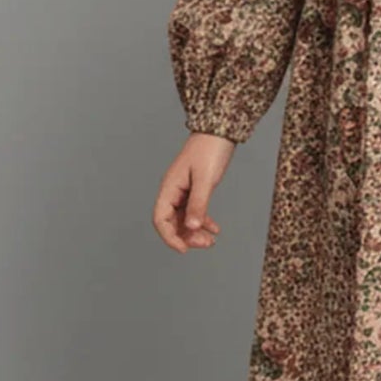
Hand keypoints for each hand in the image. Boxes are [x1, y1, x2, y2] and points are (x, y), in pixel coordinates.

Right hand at [152, 133, 232, 253]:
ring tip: (210, 240)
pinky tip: (214, 229)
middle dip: (186, 236)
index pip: (160, 219)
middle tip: (205, 244)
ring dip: (195, 232)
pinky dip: (203, 221)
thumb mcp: (205, 179)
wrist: (220, 131)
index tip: (184, 249)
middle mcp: (173, 191)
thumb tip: (192, 227)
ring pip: (184, 218)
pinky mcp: (195, 189)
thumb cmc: (210, 149)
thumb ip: (198, 203)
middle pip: (172, 222)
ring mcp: (184, 190)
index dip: (169, 237)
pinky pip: (194, 211)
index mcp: (169, 187)